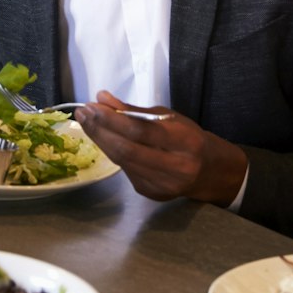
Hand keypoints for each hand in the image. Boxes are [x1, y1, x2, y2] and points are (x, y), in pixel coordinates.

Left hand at [76, 93, 248, 205]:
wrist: (210, 172)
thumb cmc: (189, 138)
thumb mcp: (170, 118)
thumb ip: (135, 110)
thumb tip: (103, 98)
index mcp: (185, 142)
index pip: (141, 131)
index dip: (113, 119)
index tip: (93, 105)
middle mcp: (175, 167)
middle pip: (126, 149)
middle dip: (100, 130)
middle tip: (83, 113)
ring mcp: (162, 185)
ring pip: (122, 161)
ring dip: (100, 140)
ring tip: (87, 122)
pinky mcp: (151, 194)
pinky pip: (125, 170)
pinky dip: (112, 152)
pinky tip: (103, 139)